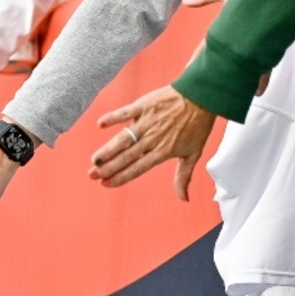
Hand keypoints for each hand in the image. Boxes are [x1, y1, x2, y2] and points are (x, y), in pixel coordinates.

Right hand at [89, 86, 214, 198]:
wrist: (202, 96)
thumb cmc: (198, 125)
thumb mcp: (194, 153)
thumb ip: (184, 176)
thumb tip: (183, 199)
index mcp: (163, 151)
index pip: (138, 167)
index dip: (122, 177)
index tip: (106, 184)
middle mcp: (153, 138)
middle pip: (127, 156)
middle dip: (108, 167)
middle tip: (92, 175)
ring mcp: (147, 122)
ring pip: (123, 139)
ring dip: (107, 150)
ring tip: (94, 160)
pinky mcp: (144, 106)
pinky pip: (125, 113)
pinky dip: (113, 118)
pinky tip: (100, 124)